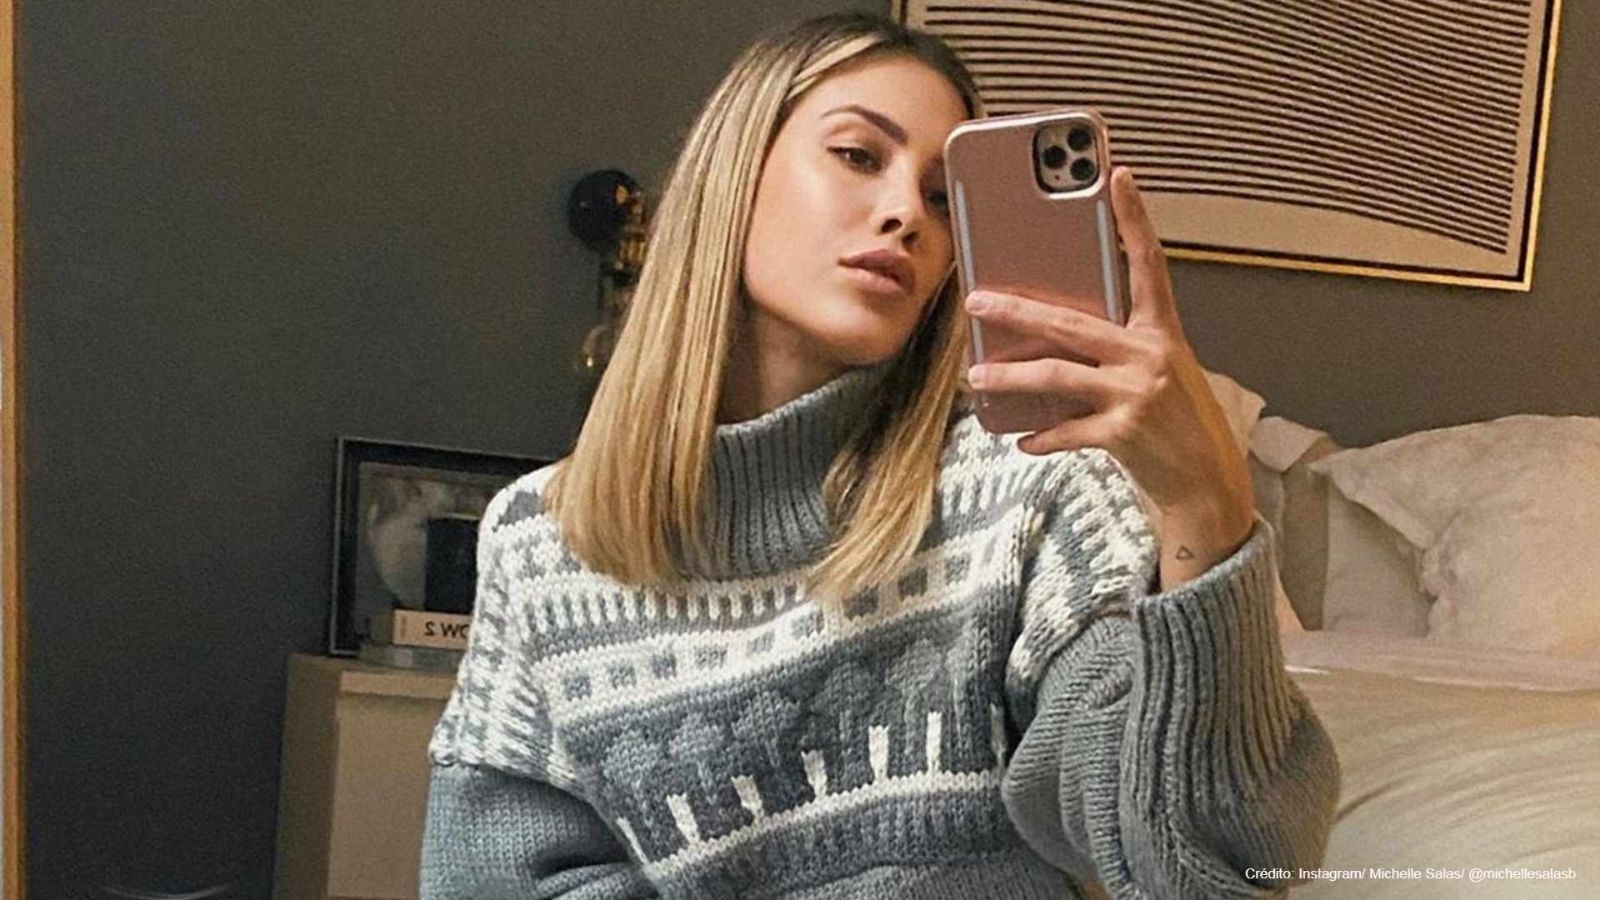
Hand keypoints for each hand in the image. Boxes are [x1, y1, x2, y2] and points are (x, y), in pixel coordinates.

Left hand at [963, 167, 1254, 584]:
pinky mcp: (1124, 434)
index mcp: (1162, 331)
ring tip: (975, 376)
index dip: (1133, 219)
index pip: (1148, 263)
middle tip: (975, 301)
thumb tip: (1052, 336)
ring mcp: (1137, 394)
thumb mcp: (1158, 372)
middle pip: (1070, 322)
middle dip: (1017, 311)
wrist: (1208, 484)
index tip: (1117, 175)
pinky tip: (1021, 440)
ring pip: (1056, 375)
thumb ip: (1117, 348)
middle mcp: (1150, 355)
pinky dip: (1040, 437)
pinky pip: (1066, 429)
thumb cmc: (1178, 422)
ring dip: (1009, 376)